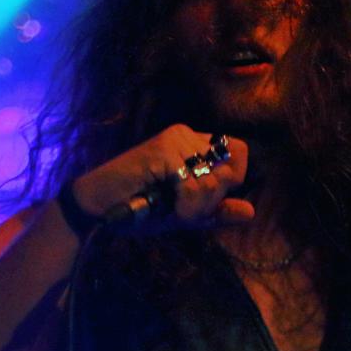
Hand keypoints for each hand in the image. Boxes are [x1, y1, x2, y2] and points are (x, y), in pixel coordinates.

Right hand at [71, 124, 254, 230]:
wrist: (99, 210)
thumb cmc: (140, 210)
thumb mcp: (187, 214)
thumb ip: (218, 212)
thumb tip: (251, 213)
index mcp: (195, 144)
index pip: (239, 153)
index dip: (228, 182)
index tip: (198, 199)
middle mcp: (188, 135)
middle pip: (231, 170)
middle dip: (210, 201)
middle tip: (179, 207)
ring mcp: (175, 139)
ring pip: (214, 180)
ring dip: (194, 206)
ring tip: (167, 206)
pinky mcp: (163, 148)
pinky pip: (194, 185)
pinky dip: (184, 205)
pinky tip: (163, 205)